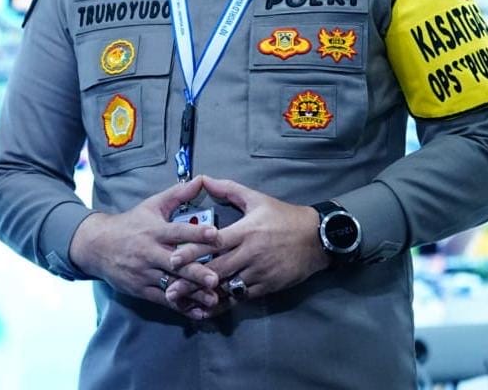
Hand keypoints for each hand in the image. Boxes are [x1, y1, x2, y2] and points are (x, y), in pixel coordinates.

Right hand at [69, 176, 220, 317]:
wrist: (97, 246)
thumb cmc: (131, 224)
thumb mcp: (151, 206)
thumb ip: (178, 194)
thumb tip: (202, 179)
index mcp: (154, 231)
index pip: (177, 231)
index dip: (196, 233)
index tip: (214, 234)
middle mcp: (149, 253)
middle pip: (176, 263)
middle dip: (196, 272)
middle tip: (216, 278)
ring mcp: (145, 273)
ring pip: (172, 284)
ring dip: (193, 294)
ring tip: (213, 301)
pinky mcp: (141, 289)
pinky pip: (163, 300)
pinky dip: (181, 307)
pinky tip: (198, 313)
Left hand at [165, 176, 328, 313]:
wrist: (317, 238)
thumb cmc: (283, 217)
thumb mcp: (257, 199)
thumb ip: (229, 189)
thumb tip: (203, 179)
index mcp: (245, 231)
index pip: (214, 243)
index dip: (192, 251)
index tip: (172, 259)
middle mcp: (250, 254)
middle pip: (216, 269)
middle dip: (191, 281)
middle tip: (169, 290)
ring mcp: (259, 272)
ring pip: (228, 286)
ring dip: (205, 295)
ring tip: (184, 304)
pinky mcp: (267, 286)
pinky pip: (243, 297)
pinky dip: (225, 302)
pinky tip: (209, 308)